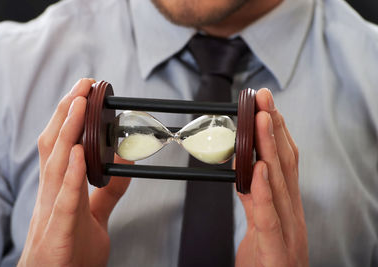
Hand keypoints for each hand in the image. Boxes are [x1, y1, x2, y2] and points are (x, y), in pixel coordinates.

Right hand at [18, 79, 131, 266]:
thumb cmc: (70, 250)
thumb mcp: (93, 214)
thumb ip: (108, 190)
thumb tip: (125, 163)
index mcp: (58, 189)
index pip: (61, 146)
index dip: (69, 119)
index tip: (83, 94)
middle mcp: (50, 195)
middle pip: (54, 146)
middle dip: (67, 113)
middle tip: (82, 86)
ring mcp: (51, 212)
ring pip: (56, 165)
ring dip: (68, 132)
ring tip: (79, 105)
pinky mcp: (58, 232)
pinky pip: (65, 200)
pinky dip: (71, 175)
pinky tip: (79, 153)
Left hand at [235, 89, 308, 266]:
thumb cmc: (267, 262)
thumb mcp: (260, 227)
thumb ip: (254, 200)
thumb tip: (246, 172)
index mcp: (288, 208)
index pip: (284, 163)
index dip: (277, 133)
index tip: (266, 108)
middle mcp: (292, 214)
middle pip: (284, 165)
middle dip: (274, 128)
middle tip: (264, 100)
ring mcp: (288, 233)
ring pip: (279, 183)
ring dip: (269, 147)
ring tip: (261, 120)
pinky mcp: (277, 252)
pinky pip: (268, 217)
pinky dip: (263, 190)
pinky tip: (258, 168)